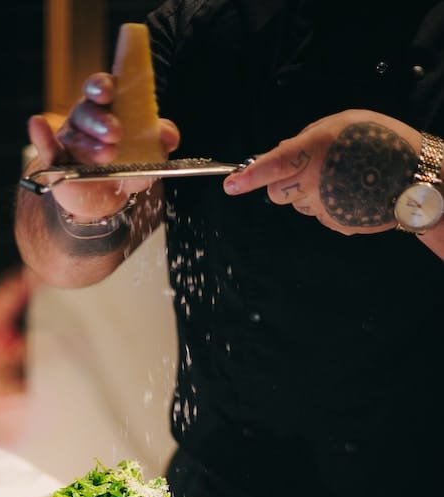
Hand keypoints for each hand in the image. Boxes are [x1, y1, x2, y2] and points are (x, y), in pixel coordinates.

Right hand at [27, 73, 179, 221]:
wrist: (105, 200)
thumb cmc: (125, 167)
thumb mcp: (148, 154)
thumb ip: (158, 141)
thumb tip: (169, 135)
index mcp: (108, 108)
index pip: (102, 88)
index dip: (103, 86)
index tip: (110, 91)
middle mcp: (86, 118)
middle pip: (87, 110)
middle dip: (101, 120)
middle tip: (116, 133)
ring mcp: (69, 138)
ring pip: (74, 133)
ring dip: (89, 142)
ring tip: (107, 154)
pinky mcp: (55, 161)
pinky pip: (46, 147)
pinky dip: (41, 137)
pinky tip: (37, 124)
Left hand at [223, 110, 420, 234]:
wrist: (415, 176)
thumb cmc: (380, 140)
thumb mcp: (341, 122)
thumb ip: (307, 137)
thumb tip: (282, 151)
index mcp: (313, 151)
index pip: (271, 166)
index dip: (248, 177)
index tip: (230, 185)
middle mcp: (314, 183)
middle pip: (277, 194)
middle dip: (284, 184)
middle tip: (310, 169)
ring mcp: (324, 208)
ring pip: (298, 205)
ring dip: (307, 194)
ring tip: (338, 178)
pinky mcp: (335, 224)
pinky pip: (319, 214)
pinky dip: (327, 204)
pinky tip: (348, 192)